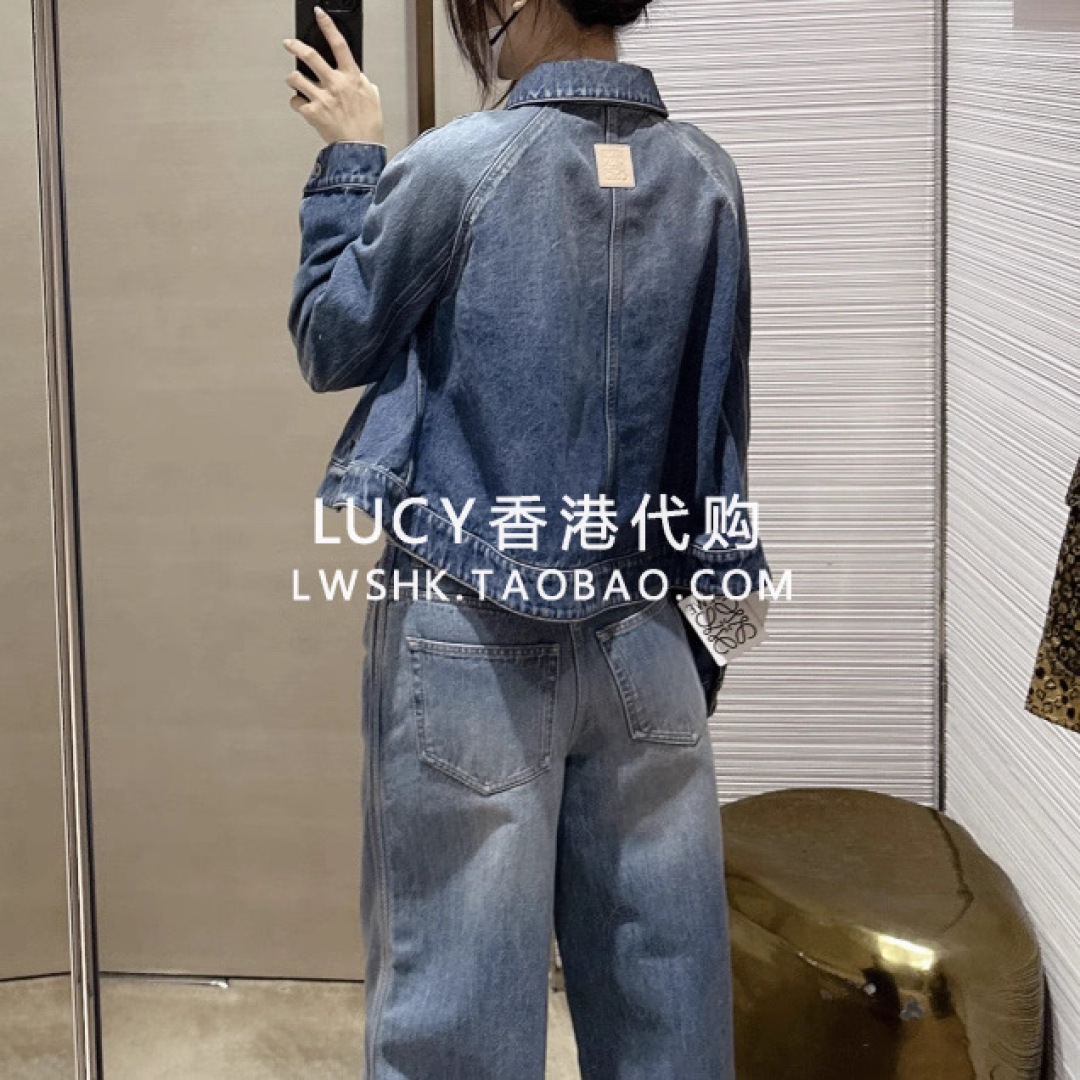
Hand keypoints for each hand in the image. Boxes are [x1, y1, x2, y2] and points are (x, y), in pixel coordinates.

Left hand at [283, 7, 383, 145]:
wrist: (361, 150)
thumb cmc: (369, 127)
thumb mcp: (373, 98)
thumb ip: (362, 83)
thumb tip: (358, 78)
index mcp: (352, 77)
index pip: (338, 44)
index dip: (327, 25)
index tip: (319, 15)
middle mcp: (335, 84)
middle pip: (310, 55)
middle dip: (295, 45)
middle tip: (289, 43)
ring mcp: (322, 98)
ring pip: (296, 78)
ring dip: (292, 78)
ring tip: (295, 81)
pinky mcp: (313, 113)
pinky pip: (296, 102)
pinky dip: (297, 103)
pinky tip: (303, 106)